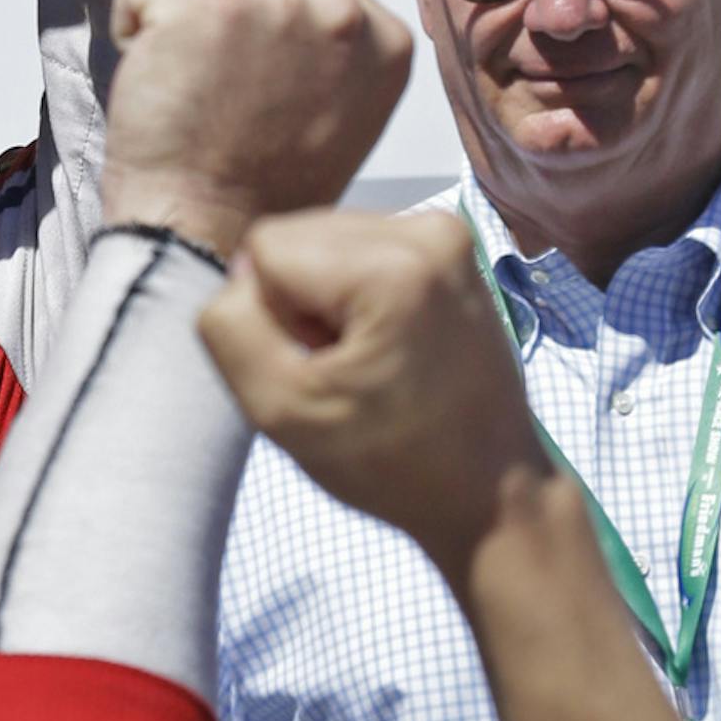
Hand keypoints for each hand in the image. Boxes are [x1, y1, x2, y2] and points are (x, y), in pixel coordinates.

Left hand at [100, 0, 411, 256]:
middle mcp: (340, 15)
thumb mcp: (340, 114)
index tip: (261, 86)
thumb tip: (284, 4)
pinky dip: (131, 22)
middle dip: (226, 20)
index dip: (266, 27)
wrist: (207, 232)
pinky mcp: (203, 5)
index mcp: (385, 40)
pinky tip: (155, 81)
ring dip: (181, 23)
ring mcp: (273, 5)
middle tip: (223, 97)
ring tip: (194, 95)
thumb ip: (328, 50)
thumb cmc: (262, 189)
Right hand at [197, 208, 550, 568]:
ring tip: (371, 360)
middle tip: (345, 369)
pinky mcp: (455, 246)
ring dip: (328, 298)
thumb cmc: (391, 463)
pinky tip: (389, 344)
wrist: (491, 489)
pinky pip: (362, 247)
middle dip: (300, 301)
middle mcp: (429, 231)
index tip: (321, 369)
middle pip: (300, 236)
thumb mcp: (281, 411)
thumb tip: (240, 273)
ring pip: (327, 240)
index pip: (266, 247)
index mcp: (392, 268)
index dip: (273, 315)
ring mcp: (449, 234)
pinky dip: (358, 293)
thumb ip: (230, 328)